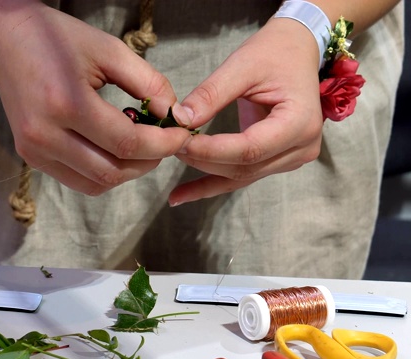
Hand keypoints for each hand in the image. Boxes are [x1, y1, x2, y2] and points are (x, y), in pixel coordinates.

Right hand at [0, 3, 191, 194]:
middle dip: (149, 162)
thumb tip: (175, 116)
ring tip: (142, 147)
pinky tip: (115, 150)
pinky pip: (78, 181)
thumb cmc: (59, 40)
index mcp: (65, 103)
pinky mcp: (30, 157)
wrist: (5, 42)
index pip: (126, 143)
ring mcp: (34, 151)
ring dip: (127, 172)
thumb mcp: (110, 50)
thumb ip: (148, 83)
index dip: (163, 145)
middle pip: (112, 171)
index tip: (183, 135)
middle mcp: (45, 135)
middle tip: (165, 142)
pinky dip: (104, 173)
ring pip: (96, 183)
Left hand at [169, 18, 323, 205]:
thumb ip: (211, 94)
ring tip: (171, 161)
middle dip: (203, 159)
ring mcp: (292, 158)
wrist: (297, 52)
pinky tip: (181, 195)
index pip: (249, 148)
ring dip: (203, 173)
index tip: (178, 141)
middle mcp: (302, 148)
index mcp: (299, 123)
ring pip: (241, 176)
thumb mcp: (241, 65)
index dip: (211, 150)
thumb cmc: (274, 53)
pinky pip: (242, 176)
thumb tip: (180, 120)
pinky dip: (211, 183)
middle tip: (168, 144)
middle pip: (243, 166)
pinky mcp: (278, 160)